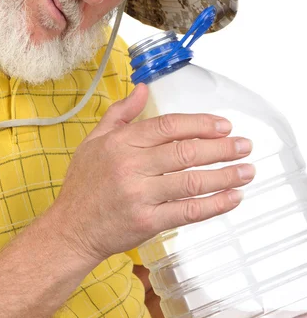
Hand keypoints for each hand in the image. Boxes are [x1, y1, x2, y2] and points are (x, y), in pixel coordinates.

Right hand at [51, 83, 254, 264]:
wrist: (71, 229)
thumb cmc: (84, 184)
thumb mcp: (94, 140)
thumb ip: (120, 113)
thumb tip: (142, 88)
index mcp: (120, 142)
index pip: (168, 126)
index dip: (200, 123)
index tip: (223, 125)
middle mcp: (131, 166)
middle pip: (185, 151)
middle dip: (221, 148)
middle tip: (244, 145)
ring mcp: (140, 195)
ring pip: (191, 181)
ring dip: (224, 175)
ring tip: (247, 171)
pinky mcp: (147, 222)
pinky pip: (187, 212)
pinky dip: (214, 205)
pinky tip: (232, 198)